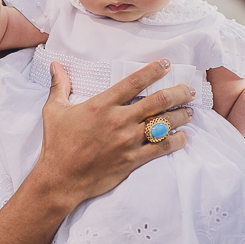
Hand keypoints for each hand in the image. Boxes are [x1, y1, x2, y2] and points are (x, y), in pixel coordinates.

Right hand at [35, 59, 192, 207]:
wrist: (60, 179)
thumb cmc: (56, 144)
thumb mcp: (54, 110)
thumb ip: (59, 86)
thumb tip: (55, 65)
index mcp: (102, 105)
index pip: (134, 82)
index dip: (154, 70)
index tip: (166, 64)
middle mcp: (119, 120)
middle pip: (158, 101)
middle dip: (178, 92)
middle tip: (188, 89)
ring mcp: (128, 141)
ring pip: (164, 124)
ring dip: (181, 116)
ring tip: (190, 111)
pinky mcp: (133, 160)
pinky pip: (161, 149)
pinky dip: (176, 141)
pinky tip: (183, 137)